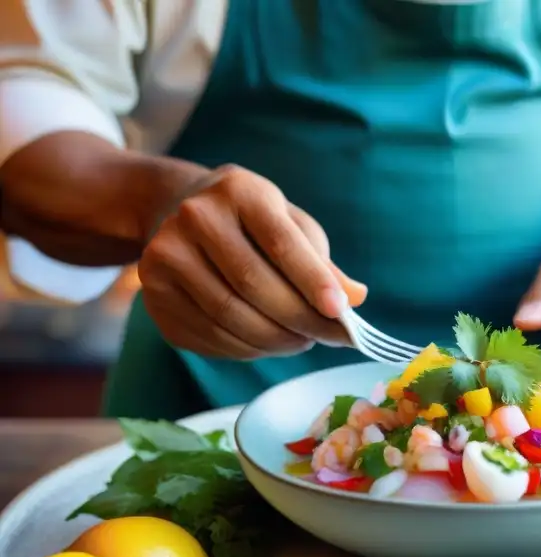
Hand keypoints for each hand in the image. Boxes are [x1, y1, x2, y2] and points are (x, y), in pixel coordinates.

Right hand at [138, 165, 366, 359]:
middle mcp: (194, 217)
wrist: (178, 210)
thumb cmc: (252, 222)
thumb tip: (356, 297)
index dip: (312, 280)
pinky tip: (268, 344)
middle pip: (253, 285)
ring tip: (303, 341)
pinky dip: (247, 349)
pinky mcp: (153, 294)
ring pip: (230, 317)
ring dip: (276, 341)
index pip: (280, 242)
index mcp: (239, 191)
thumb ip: (322, 263)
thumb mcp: (292, 226)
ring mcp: (164, 255)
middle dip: (300, 320)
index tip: (341, 311)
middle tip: (331, 338)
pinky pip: (209, 336)